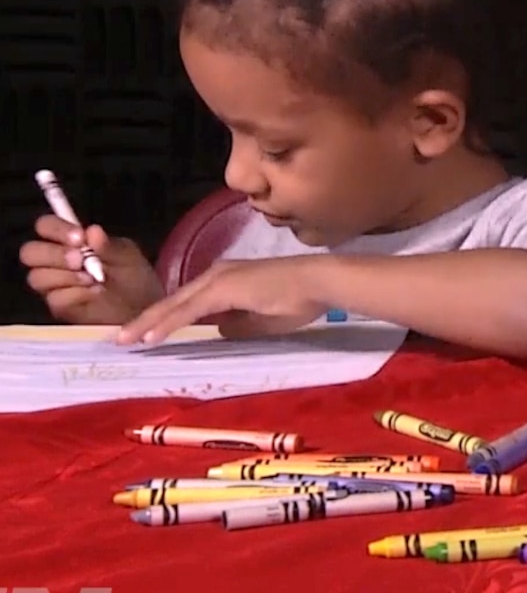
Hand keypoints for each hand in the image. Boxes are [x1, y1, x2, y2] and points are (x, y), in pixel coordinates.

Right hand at [19, 216, 165, 324]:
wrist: (144, 308)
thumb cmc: (133, 276)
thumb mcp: (126, 256)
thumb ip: (108, 245)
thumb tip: (92, 231)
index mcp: (70, 242)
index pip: (46, 226)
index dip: (56, 229)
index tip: (79, 237)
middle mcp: (55, 262)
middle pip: (30, 252)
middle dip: (54, 254)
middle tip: (80, 260)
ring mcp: (55, 285)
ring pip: (37, 276)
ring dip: (65, 276)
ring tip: (93, 279)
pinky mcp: (60, 307)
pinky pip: (54, 298)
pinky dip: (75, 294)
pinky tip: (94, 293)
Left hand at [116, 256, 333, 344]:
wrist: (319, 282)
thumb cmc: (299, 299)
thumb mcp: (262, 319)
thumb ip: (238, 324)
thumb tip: (219, 331)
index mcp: (226, 280)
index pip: (187, 302)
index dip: (163, 319)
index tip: (143, 335)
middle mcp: (216, 274)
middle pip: (172, 302)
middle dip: (145, 321)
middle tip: (119, 338)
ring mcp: (218, 279)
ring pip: (174, 304)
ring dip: (148, 323)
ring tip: (123, 340)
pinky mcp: (222, 288)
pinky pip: (188, 309)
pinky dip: (167, 324)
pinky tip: (149, 337)